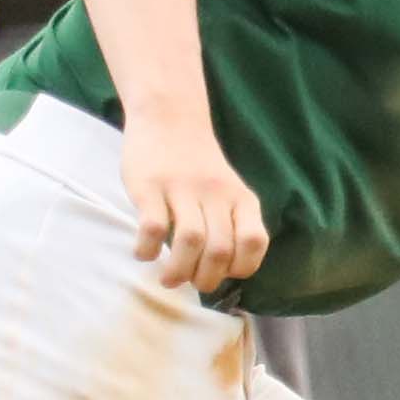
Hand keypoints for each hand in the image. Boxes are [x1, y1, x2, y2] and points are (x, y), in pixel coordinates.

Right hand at [121, 107, 266, 292]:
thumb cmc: (198, 165)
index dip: (241, 267)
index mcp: (241, 198)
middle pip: (220, 249)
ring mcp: (182, 189)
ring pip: (191, 241)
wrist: (170, 116)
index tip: (222, 272)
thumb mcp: (229, 190)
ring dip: (179, 270)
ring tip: (168, 279)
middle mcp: (216, 194)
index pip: (254, 242)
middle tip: (190, 282)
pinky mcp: (150, 186)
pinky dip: (148, 248)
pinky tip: (144, 252)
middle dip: (206, 279)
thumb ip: (231, 222)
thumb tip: (221, 271)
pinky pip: (153, 226)